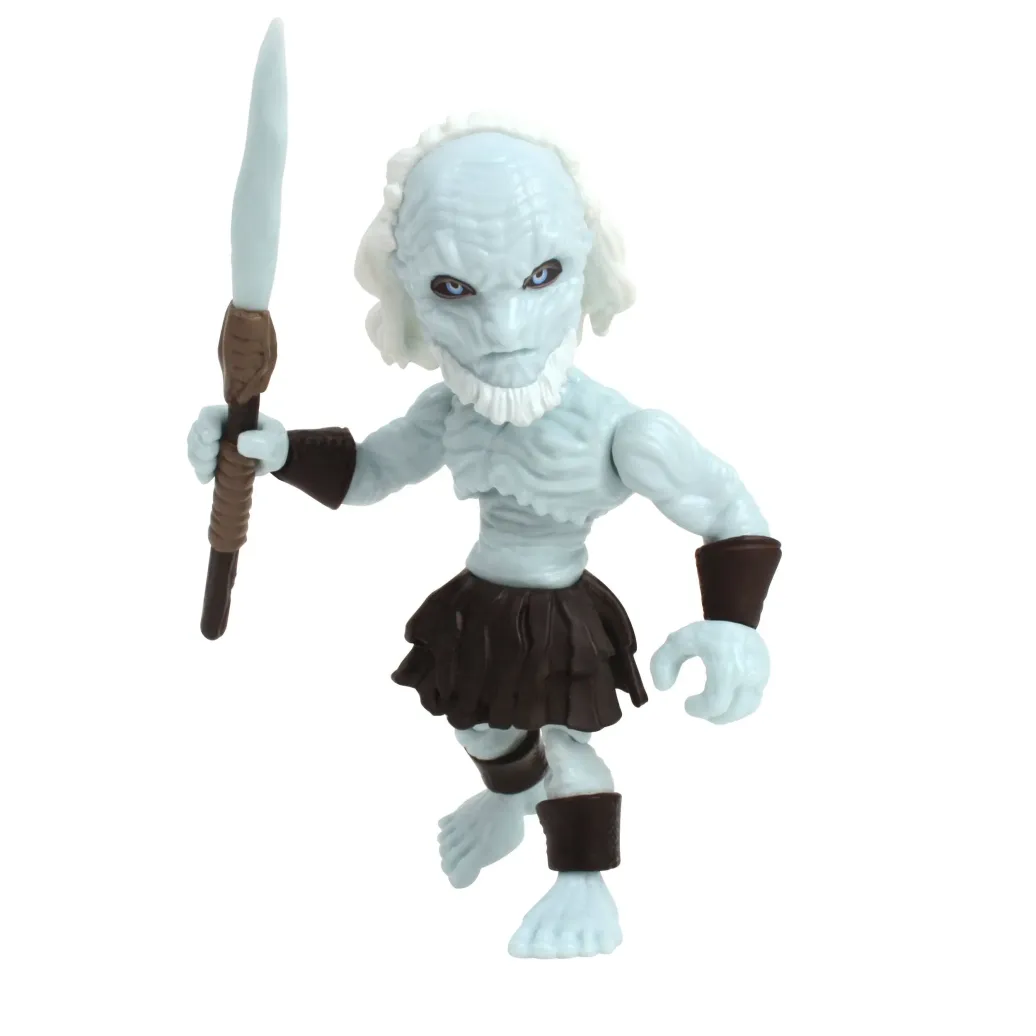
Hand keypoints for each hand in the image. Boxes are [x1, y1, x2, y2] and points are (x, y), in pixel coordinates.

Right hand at [186, 405, 287, 482]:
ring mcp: (212, 441)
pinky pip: (198, 461)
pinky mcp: (211, 457)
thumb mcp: (274, 442)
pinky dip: (200, 470)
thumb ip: (262, 441)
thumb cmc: (274, 444)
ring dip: (198, 459)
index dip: (206, 425)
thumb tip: (241, 443)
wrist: (273, 459)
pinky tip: (206, 478)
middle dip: (200, 446)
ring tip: (208, 471)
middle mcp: (218, 426)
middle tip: (211, 459)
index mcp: (231, 416)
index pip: (210, 414)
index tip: (211, 439)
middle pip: (198, 431)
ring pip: (195, 446)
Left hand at [650, 620, 769, 723]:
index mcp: (726, 666)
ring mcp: (759, 677)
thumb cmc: (706, 633)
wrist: (736, 618)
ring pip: (745, 709)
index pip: (716, 702)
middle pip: (732, 711)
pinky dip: (738, 708)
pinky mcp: (764, 678)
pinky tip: (725, 702)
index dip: (700, 710)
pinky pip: (753, 701)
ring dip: (727, 715)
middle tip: (700, 708)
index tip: (687, 703)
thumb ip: (661, 662)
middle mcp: (747, 674)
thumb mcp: (677, 641)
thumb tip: (663, 688)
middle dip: (712, 716)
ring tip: (711, 708)